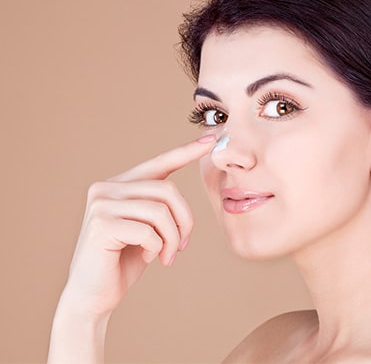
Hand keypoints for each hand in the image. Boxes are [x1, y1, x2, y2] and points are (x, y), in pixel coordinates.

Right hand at [60, 134, 215, 317]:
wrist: (93, 296)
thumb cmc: (124, 262)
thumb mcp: (147, 229)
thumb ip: (158, 207)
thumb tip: (180, 196)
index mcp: (120, 185)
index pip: (158, 164)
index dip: (186, 152)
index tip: (211, 140)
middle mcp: (106, 187)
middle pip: (168, 191)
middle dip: (185, 221)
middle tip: (182, 246)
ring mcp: (101, 204)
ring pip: (161, 211)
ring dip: (173, 239)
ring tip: (167, 256)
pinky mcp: (101, 224)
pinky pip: (148, 231)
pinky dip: (157, 248)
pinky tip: (147, 258)